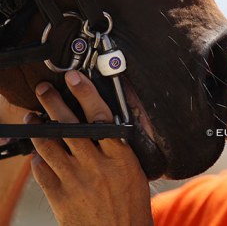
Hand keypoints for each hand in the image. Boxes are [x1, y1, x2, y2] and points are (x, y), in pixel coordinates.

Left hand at [27, 70, 152, 225]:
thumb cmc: (131, 204)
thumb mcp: (135, 170)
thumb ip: (119, 146)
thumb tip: (105, 122)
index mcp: (120, 157)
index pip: (100, 116)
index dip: (86, 93)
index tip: (75, 79)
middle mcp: (96, 166)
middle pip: (69, 126)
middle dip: (53, 103)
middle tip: (45, 89)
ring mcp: (75, 181)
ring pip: (49, 145)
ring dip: (38, 127)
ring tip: (33, 116)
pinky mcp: (59, 197)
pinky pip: (41, 171)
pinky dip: (38, 157)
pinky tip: (38, 150)